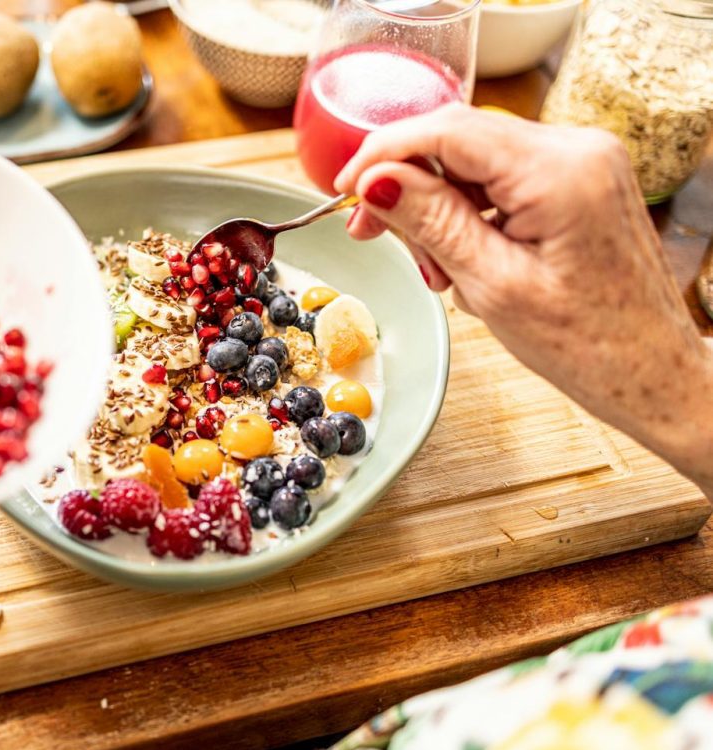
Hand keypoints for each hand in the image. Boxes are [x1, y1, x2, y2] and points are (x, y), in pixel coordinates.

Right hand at [335, 104, 712, 497]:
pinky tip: (463, 258)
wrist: (652, 373)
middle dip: (409, 186)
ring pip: (476, 161)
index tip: (344, 189)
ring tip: (436, 270)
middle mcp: (577, 148)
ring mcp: (582, 162)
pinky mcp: (579, 181)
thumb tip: (376, 181)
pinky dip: (469, 212)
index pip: (448, 129)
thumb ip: (431, 220)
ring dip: (438, 207)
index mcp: (559, 170)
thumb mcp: (491, 284)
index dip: (384, 153)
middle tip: (374, 236)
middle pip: (459, 141)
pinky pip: (503, 179)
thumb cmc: (588, 345)